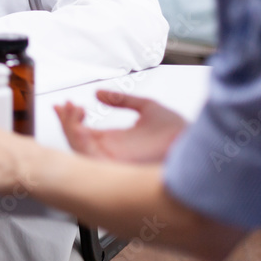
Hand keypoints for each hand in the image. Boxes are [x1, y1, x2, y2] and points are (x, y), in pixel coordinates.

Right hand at [54, 90, 186, 162]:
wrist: (195, 144)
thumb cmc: (179, 134)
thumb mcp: (147, 108)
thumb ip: (122, 100)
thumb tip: (100, 94)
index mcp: (115, 141)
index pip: (84, 132)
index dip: (71, 118)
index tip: (65, 104)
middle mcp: (111, 153)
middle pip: (76, 141)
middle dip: (66, 121)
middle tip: (65, 106)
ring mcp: (112, 161)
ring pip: (78, 149)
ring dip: (70, 128)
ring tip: (73, 110)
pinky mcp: (116, 166)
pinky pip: (88, 157)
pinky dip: (79, 140)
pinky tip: (81, 124)